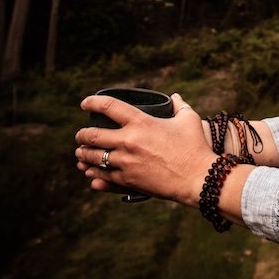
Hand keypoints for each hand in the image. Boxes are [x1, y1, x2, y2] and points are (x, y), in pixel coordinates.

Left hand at [74, 91, 211, 207]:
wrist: (197, 178)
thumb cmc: (195, 147)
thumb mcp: (189, 119)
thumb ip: (179, 106)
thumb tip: (175, 97)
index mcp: (141, 123)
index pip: (109, 107)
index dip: (93, 103)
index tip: (85, 103)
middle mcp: (128, 142)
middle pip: (93, 135)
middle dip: (82, 134)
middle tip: (81, 135)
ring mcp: (126, 163)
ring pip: (93, 158)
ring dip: (83, 155)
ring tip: (80, 153)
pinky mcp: (128, 181)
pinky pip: (103, 176)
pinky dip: (94, 173)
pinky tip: (90, 172)